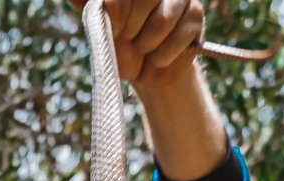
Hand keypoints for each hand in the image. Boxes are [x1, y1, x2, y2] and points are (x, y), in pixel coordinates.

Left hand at [90, 0, 204, 89]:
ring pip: (162, 21)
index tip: (113, 28)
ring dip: (146, 45)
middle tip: (129, 39)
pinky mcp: (195, 16)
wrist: (145, 71)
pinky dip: (162, 56)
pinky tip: (157, 57)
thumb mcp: (99, 24)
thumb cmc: (118, 43)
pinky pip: (179, 37)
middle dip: (130, 29)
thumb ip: (88, 4)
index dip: (117, 11)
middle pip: (145, 0)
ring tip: (143, 49)